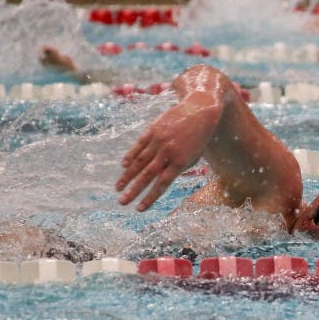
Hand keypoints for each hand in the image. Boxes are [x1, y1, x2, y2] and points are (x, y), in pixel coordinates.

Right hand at [116, 93, 222, 210]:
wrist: (200, 110)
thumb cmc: (200, 137)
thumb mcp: (193, 156)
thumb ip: (178, 168)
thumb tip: (161, 180)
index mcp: (180, 162)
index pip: (162, 184)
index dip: (150, 198)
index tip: (139, 209)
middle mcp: (168, 152)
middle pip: (147, 175)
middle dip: (133, 191)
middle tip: (122, 202)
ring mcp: (159, 140)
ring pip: (140, 161)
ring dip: (127, 176)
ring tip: (118, 188)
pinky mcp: (153, 129)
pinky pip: (139, 145)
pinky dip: (130, 156)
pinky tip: (124, 166)